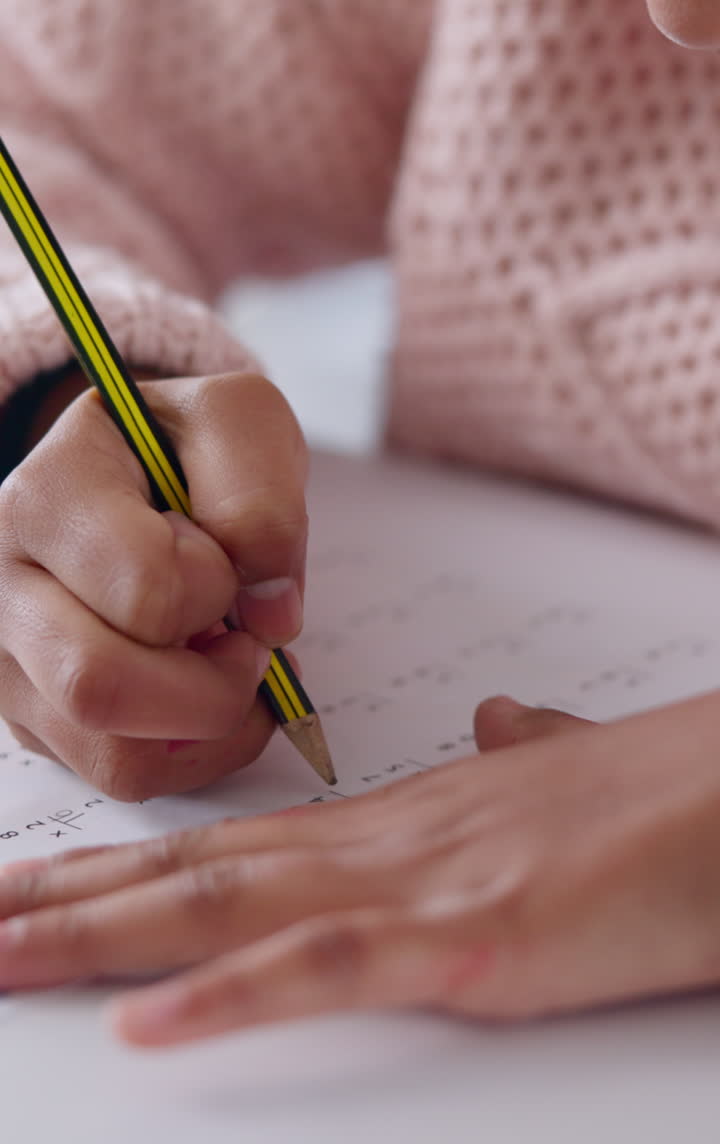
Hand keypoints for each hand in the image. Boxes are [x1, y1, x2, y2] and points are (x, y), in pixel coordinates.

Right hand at [0, 372, 307, 798]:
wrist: (135, 470)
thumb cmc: (184, 449)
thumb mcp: (240, 424)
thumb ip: (264, 502)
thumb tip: (270, 616)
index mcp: (46, 496)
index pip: (143, 586)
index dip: (217, 586)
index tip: (227, 560)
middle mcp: (3, 586)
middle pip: (99, 687)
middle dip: (213, 686)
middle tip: (248, 643)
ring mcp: (10, 663)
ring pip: (113, 755)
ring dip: (208, 726)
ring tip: (228, 664)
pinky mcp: (36, 719)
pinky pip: (124, 775)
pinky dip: (195, 751)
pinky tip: (209, 692)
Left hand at [2, 690, 719, 1045]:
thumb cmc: (663, 799)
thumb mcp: (570, 782)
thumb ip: (519, 757)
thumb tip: (496, 726)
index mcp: (399, 827)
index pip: (226, 849)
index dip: (119, 870)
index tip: (33, 890)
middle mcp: (385, 845)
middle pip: (193, 874)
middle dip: (65, 903)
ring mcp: (422, 887)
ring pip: (228, 909)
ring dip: (97, 938)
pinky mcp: (479, 938)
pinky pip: (332, 969)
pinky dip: (233, 996)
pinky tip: (145, 1027)